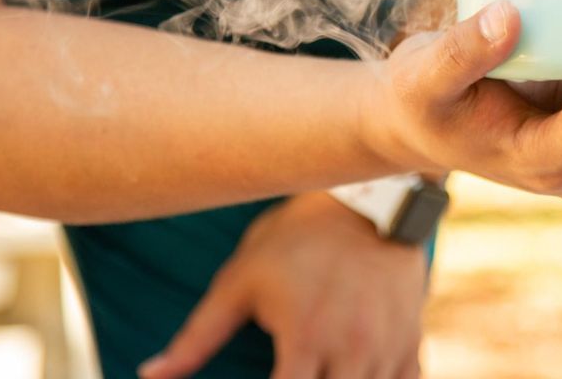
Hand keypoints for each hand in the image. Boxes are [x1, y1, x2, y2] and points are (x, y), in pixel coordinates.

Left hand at [138, 193, 425, 378]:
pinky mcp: (411, 338)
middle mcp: (352, 349)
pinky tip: (359, 373)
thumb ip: (198, 335)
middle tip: (293, 373)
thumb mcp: (241, 280)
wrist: (368, 200)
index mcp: (305, 339)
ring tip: (320, 369)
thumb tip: (150, 375)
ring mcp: (387, 346)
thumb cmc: (296, 239)